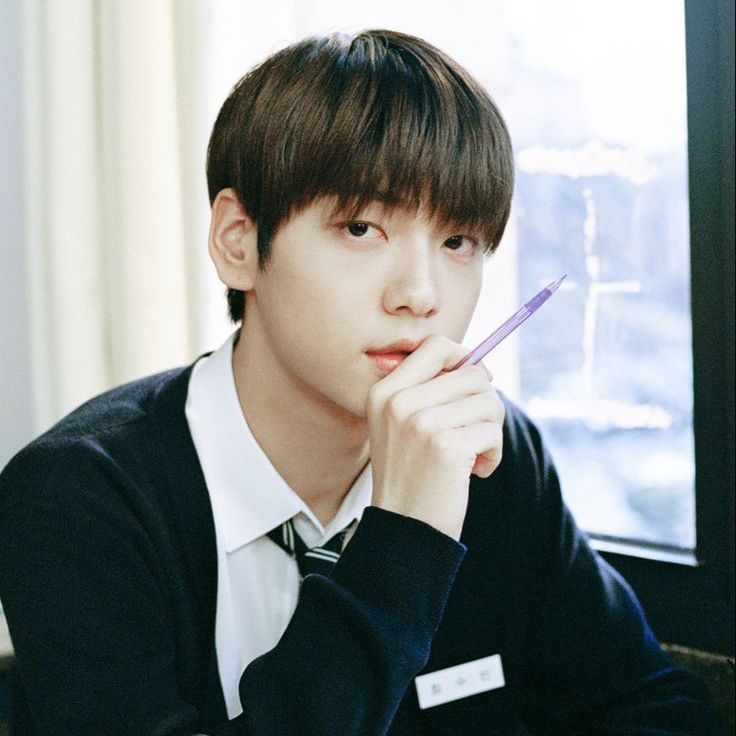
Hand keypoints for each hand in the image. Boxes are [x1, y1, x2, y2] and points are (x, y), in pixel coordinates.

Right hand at [366, 336, 504, 540]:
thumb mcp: (402, 425)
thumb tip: (481, 365)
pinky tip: (477, 472)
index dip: (464, 358)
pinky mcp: (446, 447)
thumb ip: (431, 391)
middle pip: (473, 373)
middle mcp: (398, 403)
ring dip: (491, 430)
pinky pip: (493, 432)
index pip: (436, 346)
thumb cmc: (413, 473)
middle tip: (475, 430)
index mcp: (384, 392)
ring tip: (474, 454)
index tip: (472, 386)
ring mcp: (420, 424)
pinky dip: (494, 453)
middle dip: (485, 403)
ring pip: (489, 402)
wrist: (404, 528)